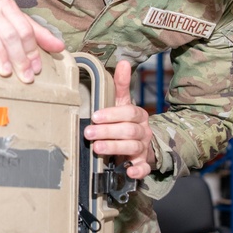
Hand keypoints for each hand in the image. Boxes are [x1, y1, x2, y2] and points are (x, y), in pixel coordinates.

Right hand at [0, 0, 64, 82]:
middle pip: (9, 33)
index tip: (35, 70)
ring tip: (4, 71)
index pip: (25, 30)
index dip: (32, 51)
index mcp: (8, 7)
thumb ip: (35, 34)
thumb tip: (60, 47)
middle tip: (24, 77)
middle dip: (18, 57)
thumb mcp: (11, 23)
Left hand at [84, 60, 154, 180]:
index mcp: (138, 115)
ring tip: (96, 148)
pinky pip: (144, 168)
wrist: (143, 144)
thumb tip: (123, 62)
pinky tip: (128, 171)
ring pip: (132, 147)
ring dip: (114, 147)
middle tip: (88, 133)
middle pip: (128, 131)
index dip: (112, 114)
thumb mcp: (123, 103)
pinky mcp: (143, 164)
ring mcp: (143, 148)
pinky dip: (137, 171)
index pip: (128, 112)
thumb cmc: (126, 122)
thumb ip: (121, 85)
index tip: (95, 116)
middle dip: (107, 132)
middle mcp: (143, 131)